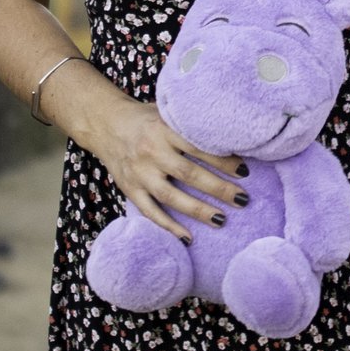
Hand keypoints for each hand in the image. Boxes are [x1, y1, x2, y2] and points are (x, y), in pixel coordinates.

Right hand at [82, 84, 249, 239]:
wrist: (105, 124)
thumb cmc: (146, 118)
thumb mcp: (167, 112)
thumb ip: (191, 124)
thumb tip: (232, 135)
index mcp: (163, 129)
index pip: (198, 147)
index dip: (222, 160)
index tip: (244, 171)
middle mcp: (151, 151)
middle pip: (188, 173)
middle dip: (218, 188)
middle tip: (242, 199)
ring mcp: (139, 173)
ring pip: (170, 196)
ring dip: (197, 210)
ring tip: (221, 220)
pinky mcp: (129, 189)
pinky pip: (150, 211)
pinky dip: (168, 226)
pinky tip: (188, 238)